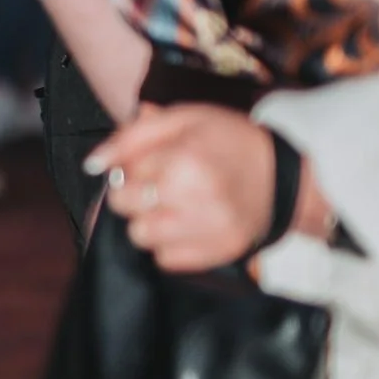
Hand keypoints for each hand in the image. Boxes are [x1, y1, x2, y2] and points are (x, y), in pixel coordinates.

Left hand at [88, 105, 321, 272]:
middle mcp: (196, 198)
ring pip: (142, 237)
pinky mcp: (220, 253)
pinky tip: (187, 223)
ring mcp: (209, 230)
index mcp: (185, 159)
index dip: (129, 169)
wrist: (285, 173)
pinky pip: (166, 259)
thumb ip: (131, 137)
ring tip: (173, 205)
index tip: (149, 164)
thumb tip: (93, 164)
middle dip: (133, 195)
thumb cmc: (229, 141)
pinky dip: (169, 244)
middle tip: (158, 185)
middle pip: (126, 209)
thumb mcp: (183, 118)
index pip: (122, 176)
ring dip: (148, 221)